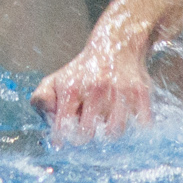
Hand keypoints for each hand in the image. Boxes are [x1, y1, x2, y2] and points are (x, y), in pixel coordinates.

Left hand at [30, 40, 153, 145]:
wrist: (116, 46)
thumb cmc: (83, 71)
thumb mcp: (55, 81)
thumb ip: (42, 103)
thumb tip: (53, 137)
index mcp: (72, 88)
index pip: (64, 128)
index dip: (63, 137)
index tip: (67, 135)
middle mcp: (96, 89)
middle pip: (88, 134)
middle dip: (85, 134)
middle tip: (87, 124)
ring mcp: (120, 92)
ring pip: (114, 133)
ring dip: (109, 131)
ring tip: (105, 119)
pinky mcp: (140, 94)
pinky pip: (139, 125)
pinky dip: (133, 126)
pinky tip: (124, 114)